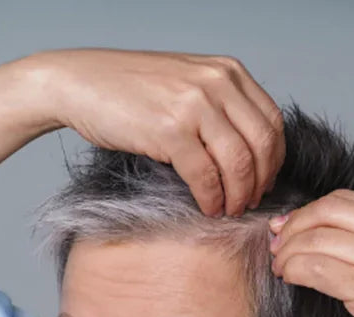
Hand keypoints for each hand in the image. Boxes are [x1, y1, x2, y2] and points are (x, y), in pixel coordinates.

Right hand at [21, 48, 283, 215]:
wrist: (79, 83)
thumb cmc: (129, 89)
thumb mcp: (186, 82)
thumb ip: (219, 104)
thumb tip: (248, 152)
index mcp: (227, 71)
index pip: (271, 121)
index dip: (274, 158)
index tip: (265, 180)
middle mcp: (216, 83)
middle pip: (261, 144)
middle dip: (260, 180)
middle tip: (250, 201)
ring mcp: (194, 104)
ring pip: (238, 163)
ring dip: (238, 194)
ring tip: (229, 208)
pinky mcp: (170, 130)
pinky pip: (205, 175)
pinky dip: (211, 197)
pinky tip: (207, 206)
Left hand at [269, 190, 353, 316]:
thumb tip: (320, 236)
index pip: (343, 199)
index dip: (307, 213)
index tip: (288, 229)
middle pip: (326, 211)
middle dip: (292, 227)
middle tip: (276, 247)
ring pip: (317, 239)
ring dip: (288, 252)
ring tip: (280, 268)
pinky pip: (318, 269)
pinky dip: (295, 270)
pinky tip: (290, 279)